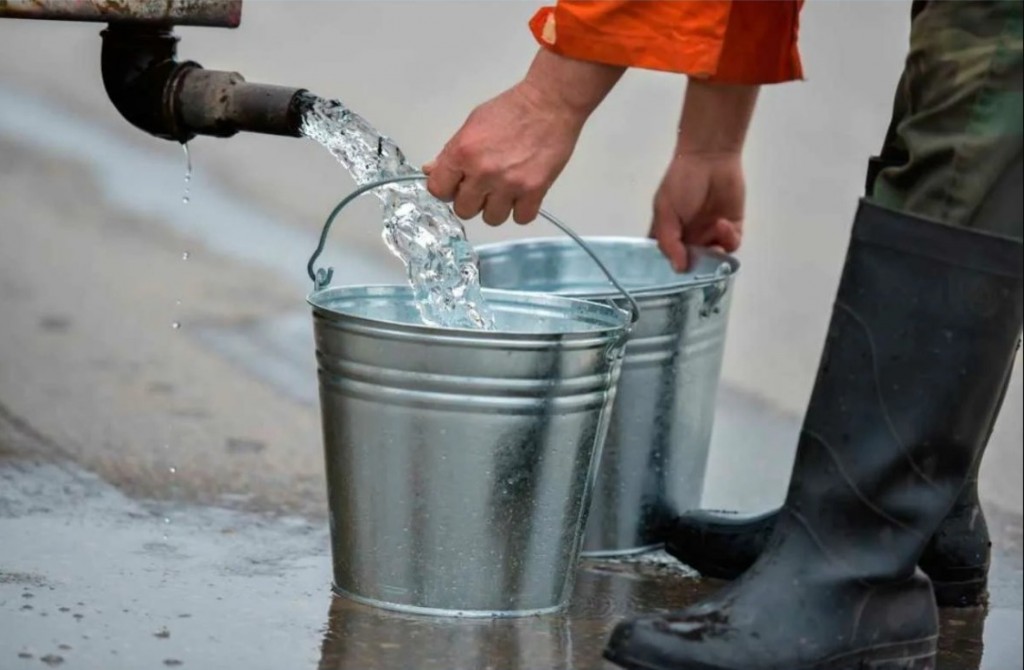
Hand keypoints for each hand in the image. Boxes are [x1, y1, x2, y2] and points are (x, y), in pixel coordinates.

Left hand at [423, 81, 583, 225]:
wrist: (549, 104)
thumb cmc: (510, 110)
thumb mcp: (472, 124)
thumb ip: (451, 152)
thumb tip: (432, 170)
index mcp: (463, 152)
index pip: (438, 190)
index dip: (447, 189)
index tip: (457, 185)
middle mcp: (483, 172)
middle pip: (464, 210)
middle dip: (471, 200)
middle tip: (483, 186)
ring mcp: (509, 184)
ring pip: (491, 219)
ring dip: (495, 208)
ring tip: (504, 190)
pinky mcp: (535, 190)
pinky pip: (521, 218)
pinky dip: (520, 210)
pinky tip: (521, 195)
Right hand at [650, 152, 744, 271]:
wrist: (709, 158)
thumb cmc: (681, 182)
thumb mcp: (665, 211)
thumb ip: (669, 241)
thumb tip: (679, 268)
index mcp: (670, 236)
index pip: (668, 262)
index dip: (670, 273)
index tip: (673, 281)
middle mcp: (690, 240)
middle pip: (693, 266)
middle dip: (697, 270)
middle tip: (698, 269)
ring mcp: (711, 236)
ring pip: (714, 261)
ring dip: (714, 258)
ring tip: (713, 247)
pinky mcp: (732, 229)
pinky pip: (731, 245)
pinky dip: (727, 239)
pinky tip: (722, 224)